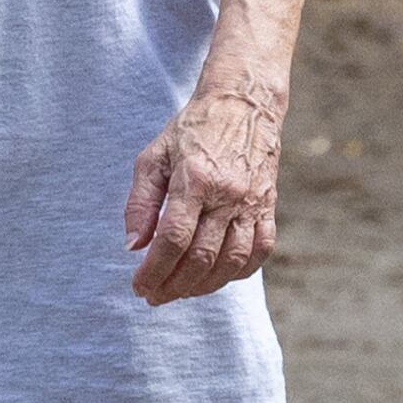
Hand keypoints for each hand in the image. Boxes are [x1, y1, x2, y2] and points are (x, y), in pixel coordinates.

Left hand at [126, 84, 283, 304]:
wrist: (243, 105)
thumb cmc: (190, 131)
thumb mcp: (153, 157)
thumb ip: (141, 202)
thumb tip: (133, 245)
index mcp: (194, 180)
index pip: (173, 239)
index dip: (154, 270)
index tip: (139, 286)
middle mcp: (227, 195)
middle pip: (202, 257)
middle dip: (175, 285)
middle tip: (154, 296)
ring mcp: (252, 203)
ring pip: (232, 261)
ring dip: (205, 286)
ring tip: (180, 292)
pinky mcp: (268, 206)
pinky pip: (259, 251)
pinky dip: (238, 272)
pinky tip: (217, 278)